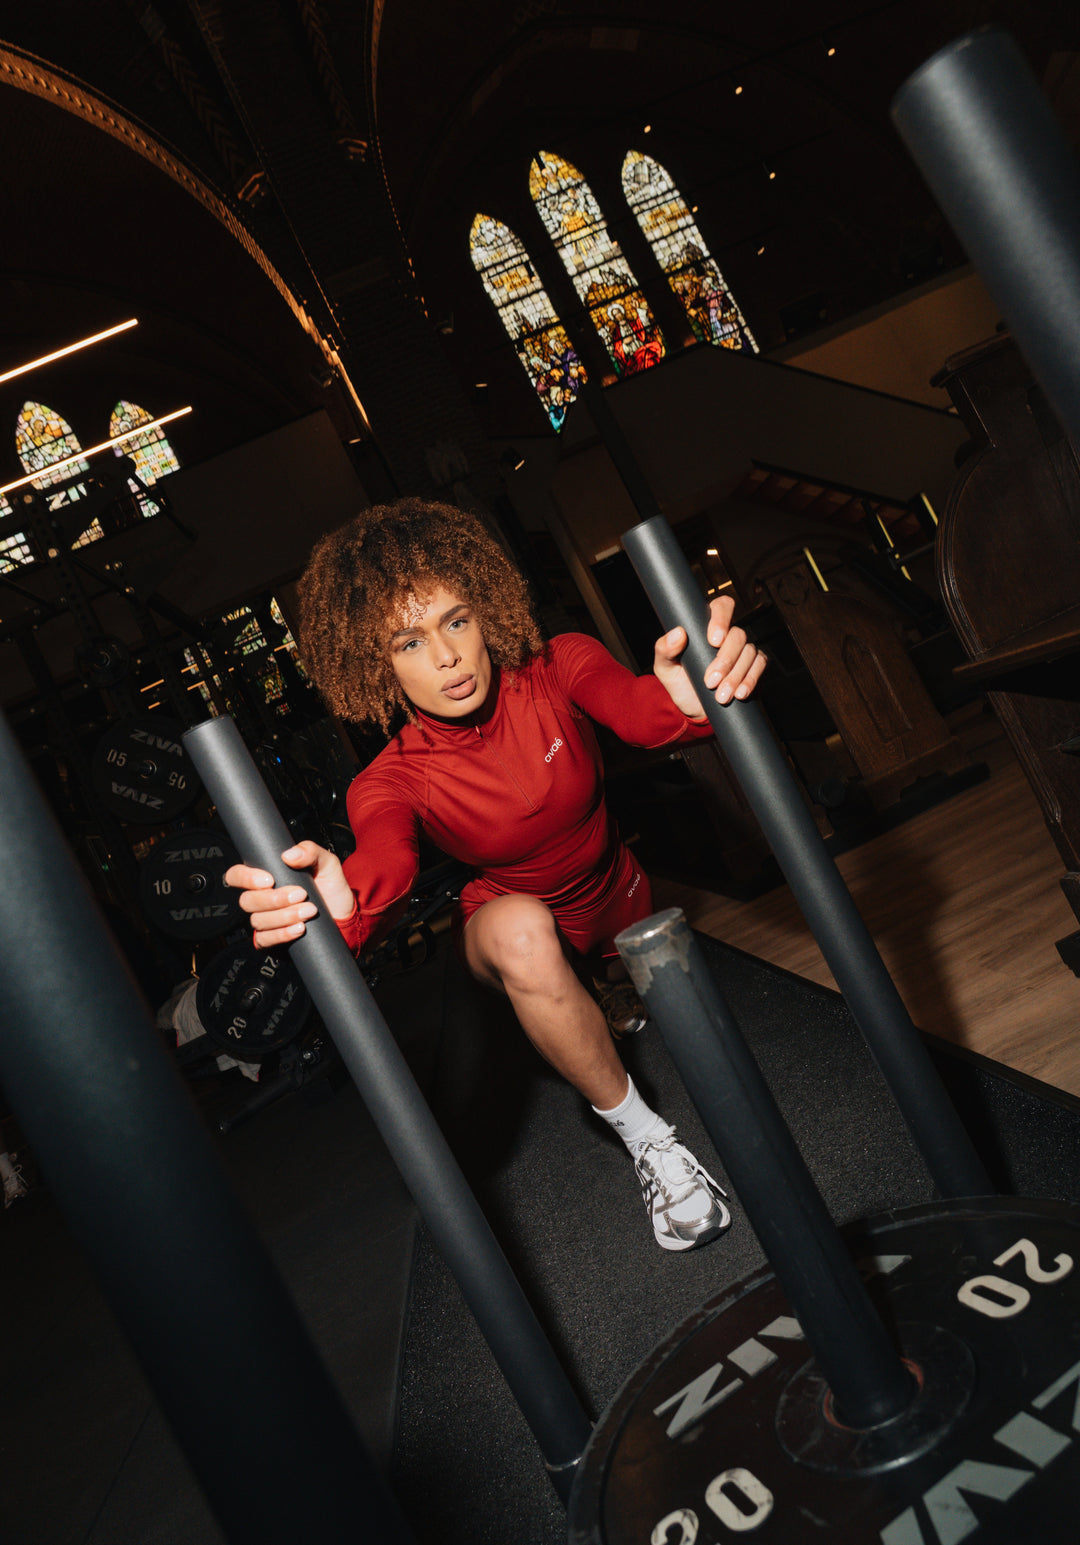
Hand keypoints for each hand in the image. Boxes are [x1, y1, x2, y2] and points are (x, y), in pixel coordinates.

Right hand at [224, 840, 353, 949]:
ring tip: (309, 911)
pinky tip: (299, 928)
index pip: (237, 875)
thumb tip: (289, 854)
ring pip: (258, 920)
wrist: (344, 915)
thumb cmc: (330, 888)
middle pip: (247, 901)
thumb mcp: (326, 863)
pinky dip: (282, 934)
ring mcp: (266, 920)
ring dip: (284, 916)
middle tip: (301, 894)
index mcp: (266, 877)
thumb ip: (310, 851)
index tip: (269, 880)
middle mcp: (261, 899)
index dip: (245, 877)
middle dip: (274, 899)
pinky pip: (265, 940)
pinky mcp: (272, 939)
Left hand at [652, 596, 766, 717]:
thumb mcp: (665, 667)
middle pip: (738, 635)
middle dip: (725, 660)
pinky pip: (760, 666)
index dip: (721, 619)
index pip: (721, 607)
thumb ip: (665, 649)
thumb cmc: (680, 682)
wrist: (695, 708)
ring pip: (749, 652)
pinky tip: (739, 693)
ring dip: (735, 675)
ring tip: (721, 695)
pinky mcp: (755, 666)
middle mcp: (729, 635)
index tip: (714, 641)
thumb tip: (678, 633)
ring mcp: (744, 650)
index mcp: (707, 627)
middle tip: (710, 681)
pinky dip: (750, 680)